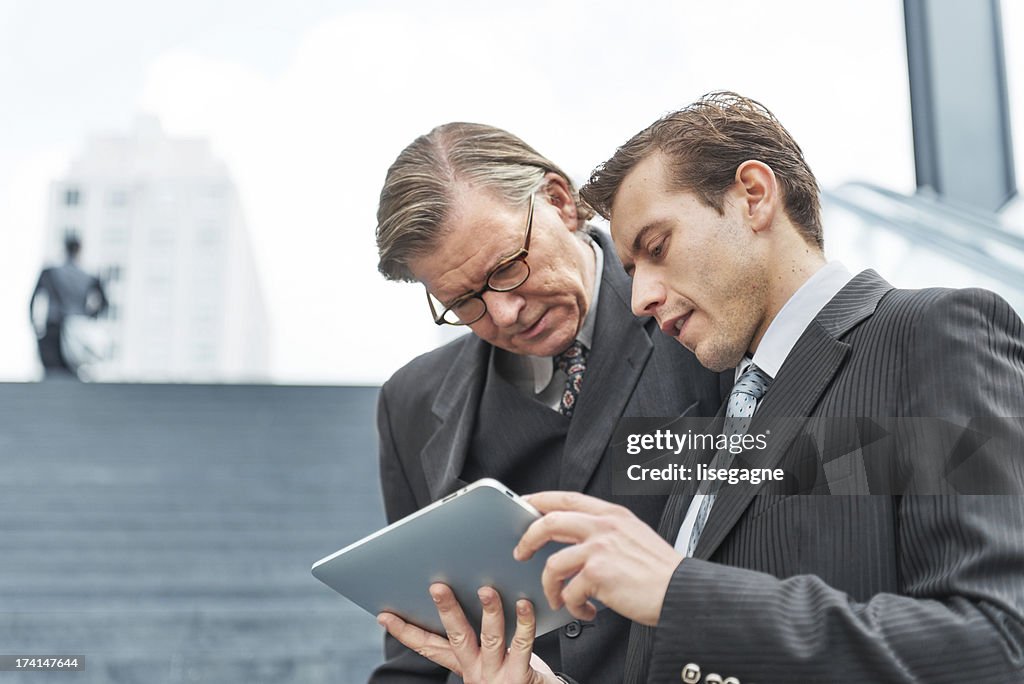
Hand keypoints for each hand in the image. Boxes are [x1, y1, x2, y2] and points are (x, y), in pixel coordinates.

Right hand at [377, 583, 560, 683]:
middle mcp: (475, 670)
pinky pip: (522, 644)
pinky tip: (523, 603)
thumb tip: (471, 586)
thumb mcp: (489, 654)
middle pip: (456, 637)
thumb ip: (478, 630)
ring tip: (486, 590)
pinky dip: (523, 622)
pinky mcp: (520, 675)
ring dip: (489, 612)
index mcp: (463, 664)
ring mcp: (497, 674)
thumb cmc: (516, 671)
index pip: (429, 645)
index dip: (405, 631)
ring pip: (490, 639)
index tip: (384, 615)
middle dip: (446, 610)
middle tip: (437, 587)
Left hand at [515, 491, 681, 625]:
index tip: (524, 505)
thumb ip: (606, 531)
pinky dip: (573, 606)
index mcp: (612, 514)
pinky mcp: (598, 574)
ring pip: (553, 564)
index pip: (566, 497)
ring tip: (560, 598)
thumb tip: (575, 541)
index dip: (540, 500)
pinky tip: (587, 610)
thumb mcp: (634, 535)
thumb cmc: (661, 572)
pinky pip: (569, 592)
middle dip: (528, 538)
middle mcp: (604, 526)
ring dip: (550, 586)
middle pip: (549, 522)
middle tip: (521, 553)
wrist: (682, 592)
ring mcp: (600, 549)